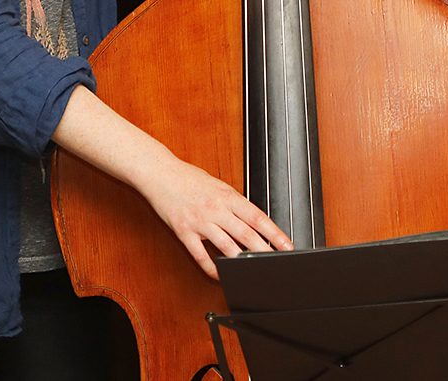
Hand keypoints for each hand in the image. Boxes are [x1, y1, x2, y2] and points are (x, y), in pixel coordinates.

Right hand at [142, 156, 294, 280]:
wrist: (161, 174)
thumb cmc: (190, 178)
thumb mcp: (219, 185)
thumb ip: (234, 203)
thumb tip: (252, 219)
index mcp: (228, 196)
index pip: (258, 217)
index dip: (274, 232)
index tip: (286, 243)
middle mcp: (216, 209)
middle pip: (246, 233)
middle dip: (264, 249)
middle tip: (277, 261)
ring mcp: (200, 222)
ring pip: (226, 246)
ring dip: (241, 260)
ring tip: (253, 271)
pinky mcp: (184, 232)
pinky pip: (200, 255)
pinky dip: (211, 267)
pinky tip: (220, 274)